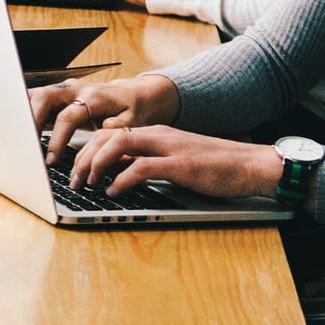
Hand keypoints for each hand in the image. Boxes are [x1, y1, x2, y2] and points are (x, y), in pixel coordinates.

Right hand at [30, 73, 180, 162]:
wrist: (135, 93)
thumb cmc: (133, 109)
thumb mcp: (133, 121)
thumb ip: (117, 128)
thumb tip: (103, 132)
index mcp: (94, 96)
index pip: (68, 116)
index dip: (58, 139)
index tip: (51, 159)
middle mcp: (75, 89)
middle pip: (44, 98)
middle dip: (32, 123)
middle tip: (28, 148)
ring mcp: (63, 89)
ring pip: (35, 95)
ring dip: (24, 116)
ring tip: (19, 140)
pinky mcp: (57, 95)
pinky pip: (34, 98)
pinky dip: (23, 110)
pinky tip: (18, 129)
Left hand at [67, 125, 283, 200]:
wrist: (252, 165)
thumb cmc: (215, 166)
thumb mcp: (173, 161)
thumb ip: (146, 162)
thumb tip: (116, 173)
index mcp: (155, 134)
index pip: (109, 132)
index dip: (85, 148)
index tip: (73, 167)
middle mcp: (158, 136)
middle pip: (106, 136)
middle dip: (83, 157)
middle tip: (73, 180)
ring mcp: (169, 148)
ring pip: (118, 144)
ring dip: (96, 164)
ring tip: (87, 184)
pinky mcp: (181, 165)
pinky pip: (142, 167)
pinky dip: (122, 179)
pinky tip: (113, 191)